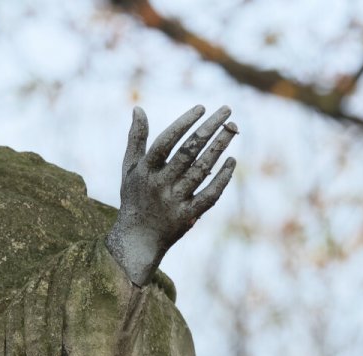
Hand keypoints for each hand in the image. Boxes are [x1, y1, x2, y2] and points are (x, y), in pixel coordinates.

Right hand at [106, 104, 237, 284]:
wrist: (137, 240)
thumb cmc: (134, 198)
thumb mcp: (129, 168)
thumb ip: (136, 139)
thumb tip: (138, 109)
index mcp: (145, 170)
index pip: (167, 141)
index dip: (184, 123)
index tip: (202, 107)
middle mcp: (160, 184)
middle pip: (189, 152)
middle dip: (209, 129)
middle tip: (227, 111)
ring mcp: (175, 200)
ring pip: (202, 170)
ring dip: (219, 147)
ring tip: (233, 129)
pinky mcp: (188, 216)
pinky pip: (209, 195)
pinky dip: (222, 178)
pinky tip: (232, 160)